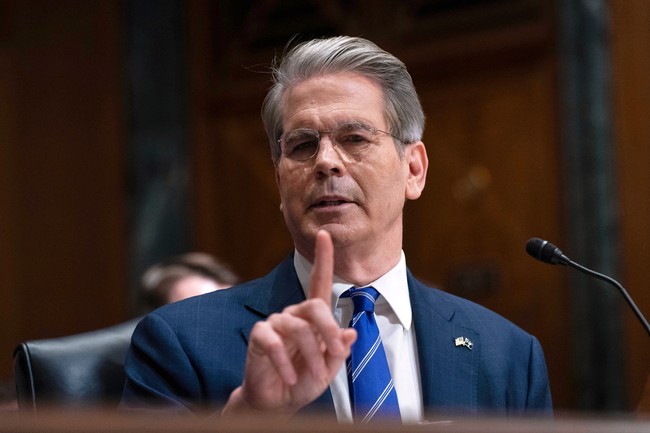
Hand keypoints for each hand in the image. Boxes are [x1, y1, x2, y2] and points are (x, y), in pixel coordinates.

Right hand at [222, 230, 356, 417]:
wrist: (276, 403)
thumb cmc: (302, 382)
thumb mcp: (328, 369)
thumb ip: (338, 351)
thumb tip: (350, 332)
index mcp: (312, 318)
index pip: (318, 281)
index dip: (323, 258)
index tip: (325, 234)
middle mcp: (293, 315)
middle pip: (314, 306)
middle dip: (329, 330)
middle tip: (336, 354)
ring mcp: (275, 324)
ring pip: (298, 328)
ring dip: (312, 354)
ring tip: (314, 375)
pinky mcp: (258, 337)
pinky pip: (273, 342)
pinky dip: (285, 363)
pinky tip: (291, 378)